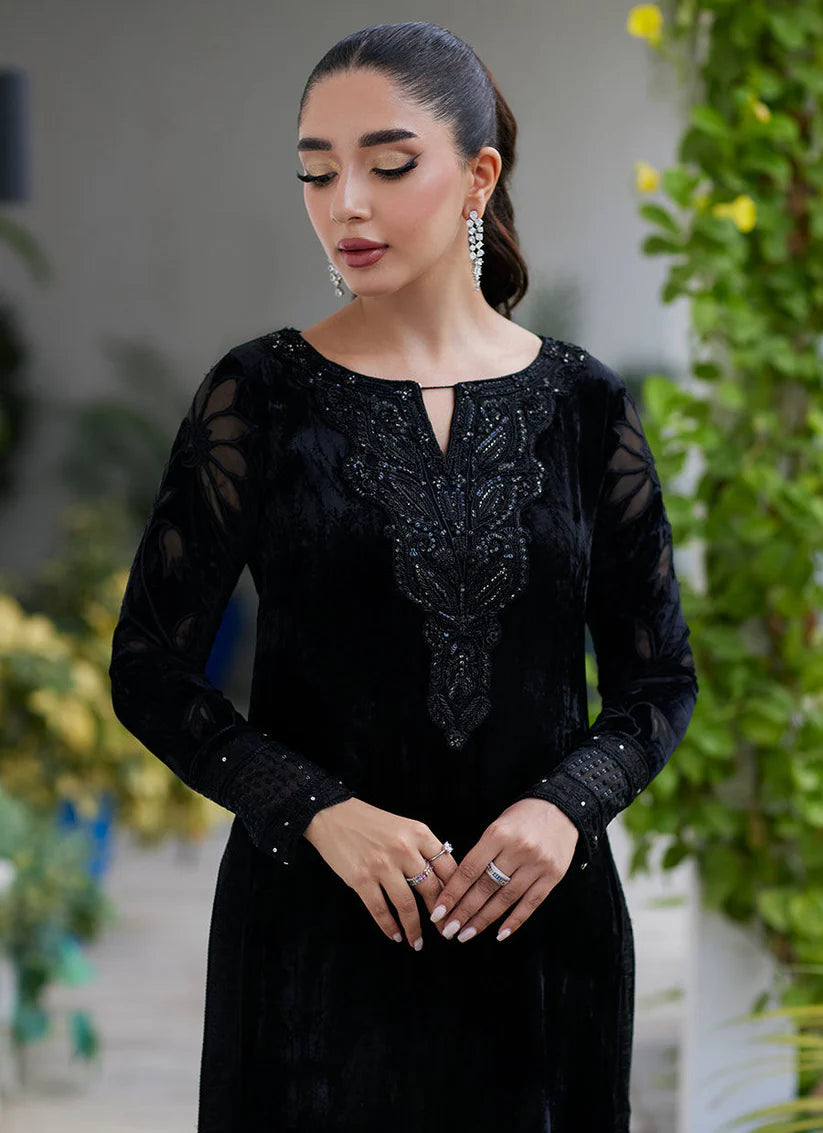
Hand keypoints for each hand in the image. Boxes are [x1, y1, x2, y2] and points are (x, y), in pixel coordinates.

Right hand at [303, 797, 457, 950]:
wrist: (332, 815)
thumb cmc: (370, 822)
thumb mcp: (403, 827)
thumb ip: (422, 849)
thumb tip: (443, 880)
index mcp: (419, 833)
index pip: (447, 868)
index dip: (456, 892)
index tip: (458, 908)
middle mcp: (404, 849)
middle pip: (431, 889)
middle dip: (440, 916)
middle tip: (444, 931)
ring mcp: (382, 865)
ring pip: (407, 905)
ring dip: (414, 929)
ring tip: (417, 942)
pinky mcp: (361, 879)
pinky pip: (380, 910)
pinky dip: (390, 926)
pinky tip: (395, 935)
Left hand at [429, 799, 578, 943]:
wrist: (561, 808)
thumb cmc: (522, 817)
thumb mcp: (498, 826)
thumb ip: (482, 853)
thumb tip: (458, 886)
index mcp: (498, 834)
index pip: (470, 870)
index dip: (453, 893)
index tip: (438, 911)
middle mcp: (518, 850)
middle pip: (486, 887)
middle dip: (464, 911)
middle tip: (448, 929)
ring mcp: (537, 864)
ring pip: (506, 899)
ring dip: (484, 920)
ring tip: (466, 934)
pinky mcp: (553, 876)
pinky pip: (531, 903)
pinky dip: (515, 921)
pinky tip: (499, 934)